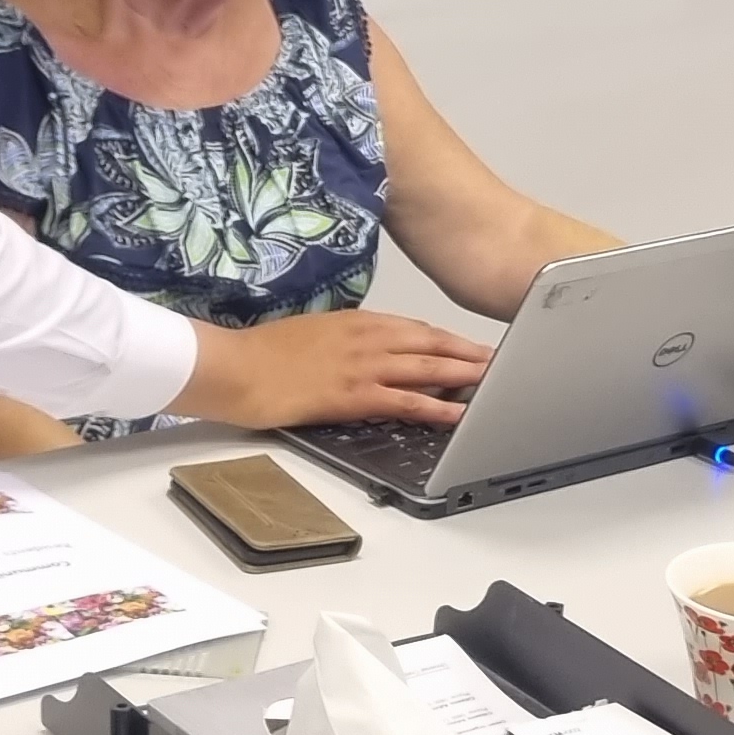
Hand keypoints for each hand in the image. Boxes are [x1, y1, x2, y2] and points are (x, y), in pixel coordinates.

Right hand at [174, 308, 492, 430]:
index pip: (414, 328)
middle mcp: (365, 337)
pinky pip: (405, 400)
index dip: (447, 339)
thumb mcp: (310, 332)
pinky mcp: (353, 393)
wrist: (233, 367)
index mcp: (355, 321)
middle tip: (500, 362)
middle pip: (431, 342)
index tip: (471, 346)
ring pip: (427, 367)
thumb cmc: (261, 354)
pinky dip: (436, 406)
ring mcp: (361, 364)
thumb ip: (342, 338)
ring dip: (465, 374)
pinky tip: (459, 413)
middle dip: (469, 353)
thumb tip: (361, 349)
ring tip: (495, 383)